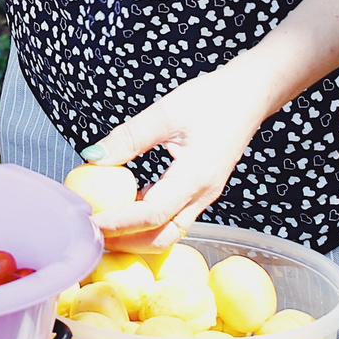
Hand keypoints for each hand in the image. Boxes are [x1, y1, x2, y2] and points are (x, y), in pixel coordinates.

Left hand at [80, 62, 281, 250]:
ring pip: (168, 232)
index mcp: (195, 176)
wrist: (248, 96)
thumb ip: (128, 137)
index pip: (151, 214)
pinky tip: (125, 206)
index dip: (118, 223)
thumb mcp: (164, 113)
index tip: (90, 222)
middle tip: (92, 235)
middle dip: (126, 242)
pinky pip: (172, 216)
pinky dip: (146, 220)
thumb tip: (92, 157)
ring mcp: (203, 196)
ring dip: (136, 235)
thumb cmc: (212, 99)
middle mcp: (202, 195)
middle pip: (161, 237)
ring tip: (104, 226)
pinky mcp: (200, 191)